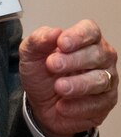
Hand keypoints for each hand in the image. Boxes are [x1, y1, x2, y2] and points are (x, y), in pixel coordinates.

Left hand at [19, 19, 117, 136]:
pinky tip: (62, 106)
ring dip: (78, 84)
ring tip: (59, 87)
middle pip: (97, 54)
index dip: (78, 36)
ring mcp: (106, 79)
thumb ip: (39, 39)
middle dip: (74, 60)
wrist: (39, 104)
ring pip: (101, 79)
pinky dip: (78, 106)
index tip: (61, 43)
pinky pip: (98, 104)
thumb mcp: (31, 53)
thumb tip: (54, 32)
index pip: (90, 30)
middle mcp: (101, 56)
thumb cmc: (41, 73)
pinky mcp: (105, 102)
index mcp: (85, 39)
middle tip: (52, 65)